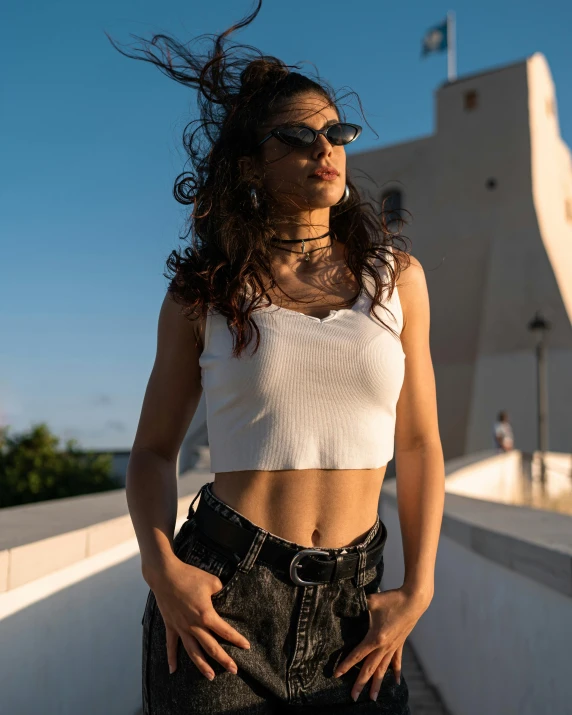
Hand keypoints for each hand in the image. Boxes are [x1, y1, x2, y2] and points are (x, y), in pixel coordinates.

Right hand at [147, 556, 250, 679]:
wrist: (165, 575)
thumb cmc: (189, 576)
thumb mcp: (211, 581)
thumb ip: (220, 591)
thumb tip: (223, 596)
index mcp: (206, 614)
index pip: (225, 631)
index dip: (236, 639)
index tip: (246, 647)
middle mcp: (194, 625)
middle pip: (211, 647)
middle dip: (223, 659)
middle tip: (234, 670)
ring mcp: (181, 627)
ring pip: (193, 652)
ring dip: (202, 665)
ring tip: (211, 676)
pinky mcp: (171, 625)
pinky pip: (171, 645)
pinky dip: (171, 658)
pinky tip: (173, 670)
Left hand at [334, 586, 429, 701]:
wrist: (413, 600)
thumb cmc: (391, 599)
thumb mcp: (371, 601)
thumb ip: (356, 604)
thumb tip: (344, 603)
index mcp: (375, 638)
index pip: (357, 655)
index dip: (346, 665)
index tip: (337, 674)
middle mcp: (384, 646)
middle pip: (369, 668)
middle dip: (360, 683)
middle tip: (353, 697)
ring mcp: (393, 646)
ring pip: (383, 669)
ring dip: (377, 683)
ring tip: (373, 698)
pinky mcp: (400, 643)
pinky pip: (397, 661)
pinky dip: (396, 672)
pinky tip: (396, 682)